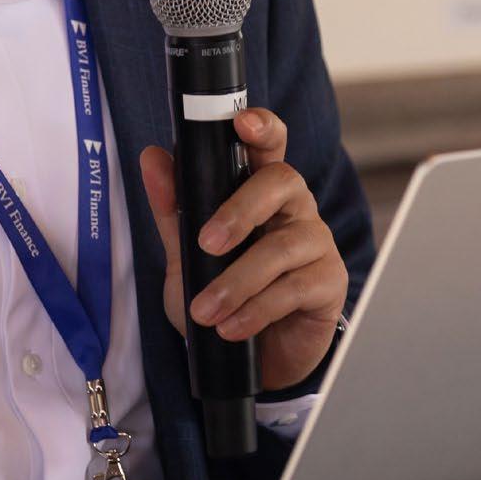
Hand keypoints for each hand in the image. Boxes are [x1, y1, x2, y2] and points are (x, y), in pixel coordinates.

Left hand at [139, 108, 346, 390]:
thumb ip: (173, 209)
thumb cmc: (222, 294)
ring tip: (204, 310)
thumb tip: (151, 157)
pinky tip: (231, 327)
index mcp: (261, 191)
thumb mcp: (186, 255)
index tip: (242, 121)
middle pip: (282, 182)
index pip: (269, 146)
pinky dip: (256, 309)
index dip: (262, 127)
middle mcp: (294, 208)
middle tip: (206, 244)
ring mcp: (316, 243)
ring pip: (283, 245)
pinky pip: (294, 288)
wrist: (252, 358)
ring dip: (237, 280)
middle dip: (240, 210)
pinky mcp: (329, 283)